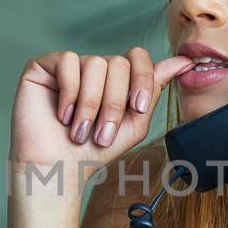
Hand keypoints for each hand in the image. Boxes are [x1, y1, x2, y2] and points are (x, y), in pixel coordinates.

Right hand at [10, 46, 193, 186]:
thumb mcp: (134, 124)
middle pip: (118, 63)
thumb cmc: (93, 151)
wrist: (57, 169)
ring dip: (91, 104)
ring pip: (94, 63)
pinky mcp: (43, 67)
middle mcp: (93, 68)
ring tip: (79, 131)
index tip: (140, 108)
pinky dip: (69, 92)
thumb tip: (184, 61)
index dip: (143, 79)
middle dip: (115, 103)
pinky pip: (66, 61)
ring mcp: (68, 66)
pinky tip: (62, 115)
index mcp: (115, 79)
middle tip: (102, 134)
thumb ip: (154, 90)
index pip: (138, 57)